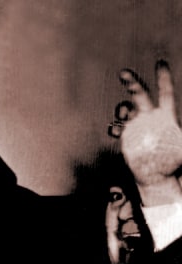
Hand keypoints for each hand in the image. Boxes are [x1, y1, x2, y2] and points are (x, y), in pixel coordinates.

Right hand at [115, 61, 181, 203]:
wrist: (157, 175)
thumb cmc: (174, 162)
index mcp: (166, 116)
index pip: (165, 92)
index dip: (163, 78)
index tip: (160, 62)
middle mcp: (150, 117)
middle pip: (140, 94)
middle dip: (132, 82)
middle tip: (124, 73)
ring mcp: (136, 126)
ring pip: (126, 109)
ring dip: (122, 108)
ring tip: (124, 115)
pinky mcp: (126, 137)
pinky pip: (117, 128)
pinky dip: (114, 127)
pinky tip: (116, 132)